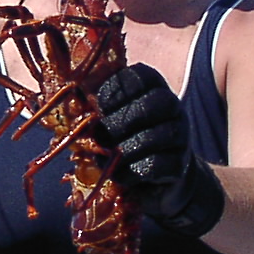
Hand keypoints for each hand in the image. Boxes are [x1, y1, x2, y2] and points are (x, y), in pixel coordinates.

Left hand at [94, 63, 223, 236]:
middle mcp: (172, 107)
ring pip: (156, 136)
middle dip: (120, 121)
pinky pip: (157, 165)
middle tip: (99, 136)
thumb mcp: (112, 119)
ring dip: (123, 150)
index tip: (100, 106)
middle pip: (155, 104)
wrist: (158, 177)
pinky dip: (133, 172)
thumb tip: (73, 102)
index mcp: (153, 88)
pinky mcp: (179, 165)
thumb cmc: (127, 139)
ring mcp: (180, 135)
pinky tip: (120, 175)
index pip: (142, 76)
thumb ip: (98, 108)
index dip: (117, 89)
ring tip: (104, 158)